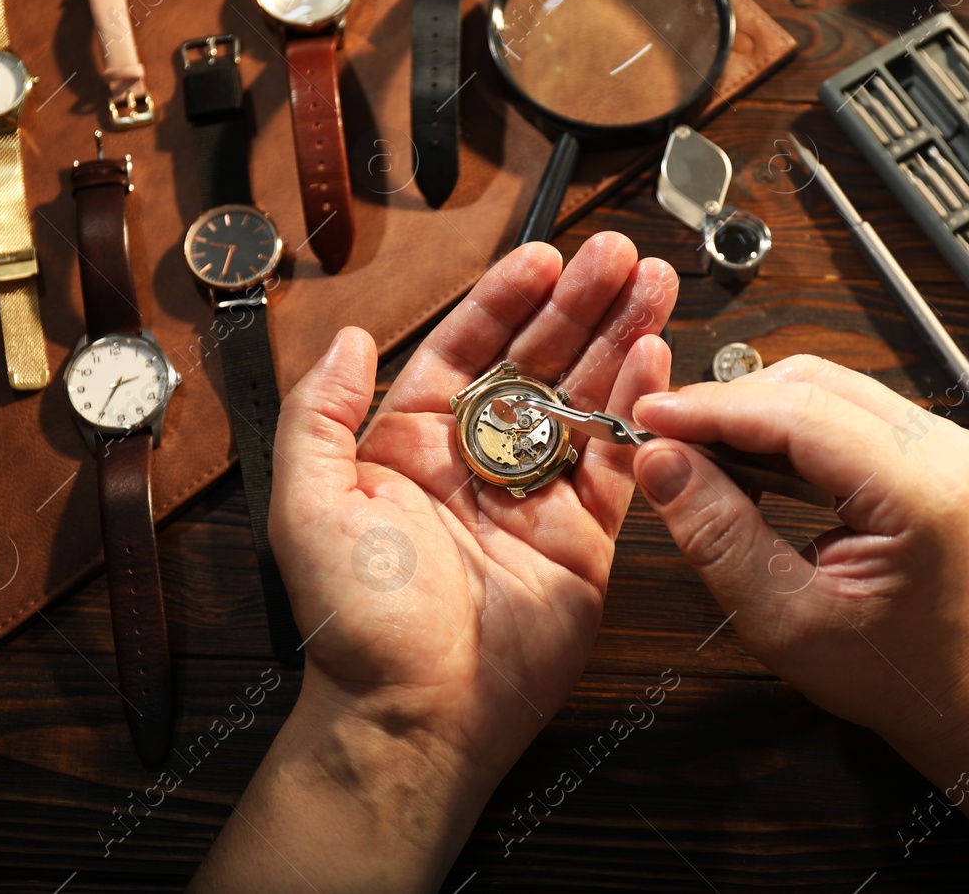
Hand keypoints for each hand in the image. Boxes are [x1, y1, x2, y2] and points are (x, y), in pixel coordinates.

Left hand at [192, 234, 674, 891]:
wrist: (416, 714)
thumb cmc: (356, 619)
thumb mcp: (308, 503)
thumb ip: (322, 415)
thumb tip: (353, 337)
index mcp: (413, 443)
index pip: (468, 349)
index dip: (507, 299)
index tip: (544, 257)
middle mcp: (480, 459)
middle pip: (540, 360)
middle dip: (580, 304)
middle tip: (620, 254)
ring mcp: (538, 493)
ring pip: (588, 398)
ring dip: (622, 338)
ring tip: (656, 282)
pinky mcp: (585, 535)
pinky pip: (619, 461)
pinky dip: (642, 409)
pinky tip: (660, 358)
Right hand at [629, 354, 968, 753]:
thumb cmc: (895, 675)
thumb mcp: (784, 621)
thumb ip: (718, 535)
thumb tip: (660, 460)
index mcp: (921, 493)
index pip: (799, 415)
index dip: (713, 409)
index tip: (650, 416)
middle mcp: (943, 450)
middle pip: (811, 384)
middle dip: (728, 405)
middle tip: (664, 439)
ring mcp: (942, 441)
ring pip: (824, 387)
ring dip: (754, 413)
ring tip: (699, 455)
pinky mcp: (929, 445)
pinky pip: (843, 408)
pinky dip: (785, 428)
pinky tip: (748, 463)